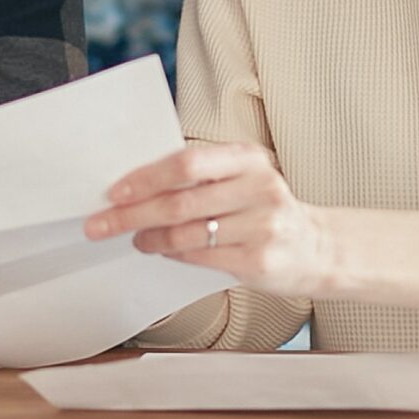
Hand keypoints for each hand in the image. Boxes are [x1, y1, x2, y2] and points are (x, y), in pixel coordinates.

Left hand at [85, 142, 341, 296]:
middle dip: (132, 214)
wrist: (317, 248)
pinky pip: (200, 256)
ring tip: (135, 238)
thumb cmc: (264, 211)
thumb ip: (201, 177)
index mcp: (250, 159)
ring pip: (186, 232)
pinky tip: (161, 250)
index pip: (188, 162)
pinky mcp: (259, 260)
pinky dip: (172, 253)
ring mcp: (262, 226)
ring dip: (149, 237)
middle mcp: (259, 188)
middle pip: (180, 200)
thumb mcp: (243, 180)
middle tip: (101, 224)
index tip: (114, 192)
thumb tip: (136, 187)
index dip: (146, 177)